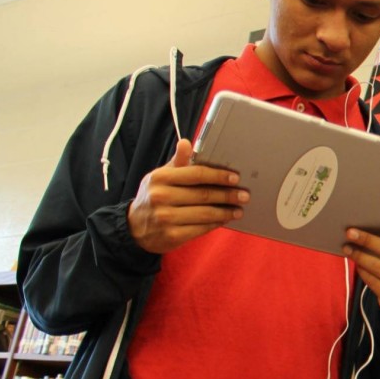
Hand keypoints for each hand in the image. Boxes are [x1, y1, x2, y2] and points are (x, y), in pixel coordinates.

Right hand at [127, 139, 246, 252]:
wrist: (135, 227)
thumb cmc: (154, 197)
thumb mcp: (161, 177)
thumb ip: (177, 162)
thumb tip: (186, 142)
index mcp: (159, 178)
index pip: (195, 174)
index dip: (218, 176)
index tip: (235, 178)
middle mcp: (161, 197)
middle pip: (203, 195)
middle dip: (228, 195)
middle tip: (244, 195)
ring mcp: (165, 218)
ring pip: (205, 213)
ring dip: (226, 211)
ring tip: (239, 209)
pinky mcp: (172, 235)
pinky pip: (201, 228)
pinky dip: (216, 223)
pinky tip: (225, 219)